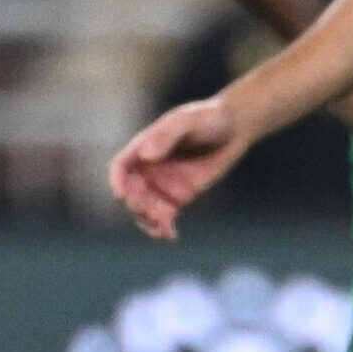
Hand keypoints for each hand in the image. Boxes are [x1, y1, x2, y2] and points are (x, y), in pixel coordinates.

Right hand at [109, 97, 251, 239]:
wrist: (235, 127)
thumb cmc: (210, 116)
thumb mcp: (190, 120)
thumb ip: (167, 135)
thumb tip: (146, 155)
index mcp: (145, 146)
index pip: (120, 167)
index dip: (117, 181)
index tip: (122, 195)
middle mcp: (149, 167)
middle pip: (130, 193)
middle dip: (137, 206)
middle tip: (157, 213)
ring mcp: (163, 183)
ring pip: (143, 209)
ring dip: (148, 221)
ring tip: (164, 226)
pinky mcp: (178, 196)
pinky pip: (163, 217)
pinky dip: (162, 228)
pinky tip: (171, 234)